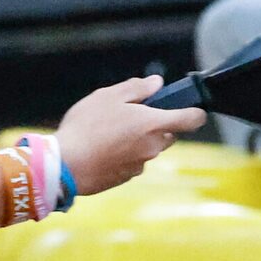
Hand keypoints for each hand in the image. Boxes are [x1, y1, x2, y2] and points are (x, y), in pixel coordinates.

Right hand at [55, 76, 203, 193]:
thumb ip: (138, 88)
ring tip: (109, 132)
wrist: (66, 165)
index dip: (194, 111)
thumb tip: (157, 83)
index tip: (187, 107)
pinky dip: (124, 154)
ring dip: (138, 139)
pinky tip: (102, 148)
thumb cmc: (87, 127)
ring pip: (149, 147)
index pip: (192, 119)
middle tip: (129, 114)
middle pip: (168, 133)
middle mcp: (153, 147)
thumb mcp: (109, 96)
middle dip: (155, 124)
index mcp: (154, 124)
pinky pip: (133, 161)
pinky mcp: (127, 177)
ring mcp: (141, 164)